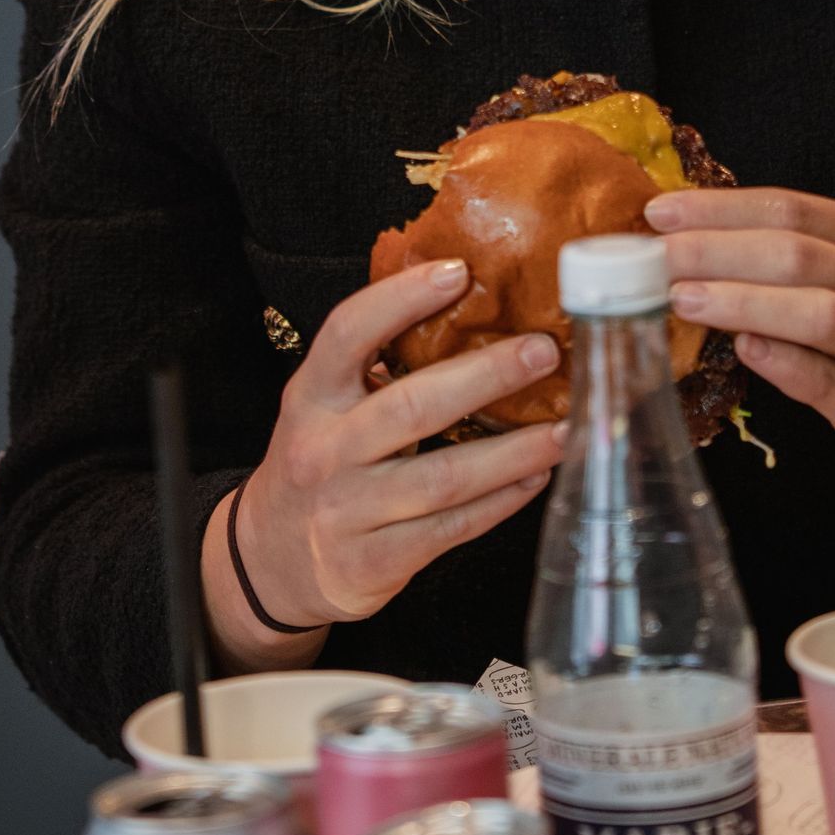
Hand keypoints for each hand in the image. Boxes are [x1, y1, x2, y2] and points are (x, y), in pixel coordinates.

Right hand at [202, 261, 565, 666]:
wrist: (270, 558)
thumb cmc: (318, 463)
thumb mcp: (325, 407)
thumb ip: (377, 369)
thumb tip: (472, 314)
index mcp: (311, 396)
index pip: (347, 334)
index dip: (400, 299)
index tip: (458, 272)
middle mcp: (323, 450)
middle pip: (411, 406)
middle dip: (486, 376)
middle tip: (543, 352)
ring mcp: (347, 510)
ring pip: (443, 477)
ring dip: (513, 452)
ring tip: (565, 429)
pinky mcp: (372, 562)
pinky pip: (450, 528)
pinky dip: (500, 502)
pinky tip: (535, 478)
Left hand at [648, 190, 834, 592]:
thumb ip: (803, 254)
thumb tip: (702, 242)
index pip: (791, 209)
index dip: (721, 207)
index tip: (661, 211)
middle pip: (796, 254)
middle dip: (717, 249)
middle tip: (655, 255)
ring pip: (815, 311)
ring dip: (743, 301)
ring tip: (682, 298)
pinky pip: (828, 381)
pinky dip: (783, 361)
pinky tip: (742, 348)